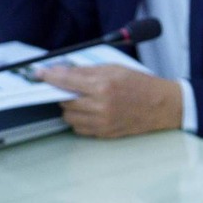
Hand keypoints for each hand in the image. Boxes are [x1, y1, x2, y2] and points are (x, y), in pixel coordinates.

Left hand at [37, 63, 182, 137]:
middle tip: (71, 87)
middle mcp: (101, 106)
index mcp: (104, 86)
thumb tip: (63, 70)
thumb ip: (87, 71)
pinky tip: (90, 111)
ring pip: (69, 117)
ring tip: (83, 100)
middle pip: (65, 101)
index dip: (50, 77)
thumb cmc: (141, 84)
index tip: (39, 74)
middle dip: (64, 93)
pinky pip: (79, 128)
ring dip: (71, 108)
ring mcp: (102, 122)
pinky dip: (79, 119)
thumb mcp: (115, 69)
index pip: (67, 81)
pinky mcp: (105, 133)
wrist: (163, 106)